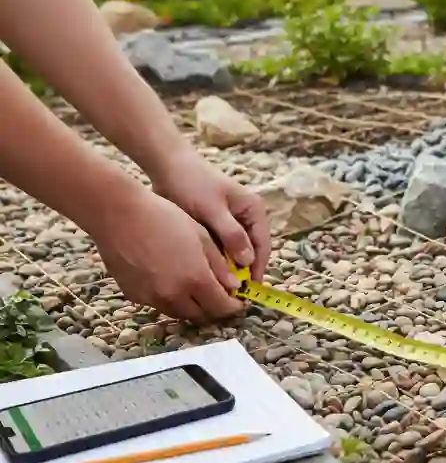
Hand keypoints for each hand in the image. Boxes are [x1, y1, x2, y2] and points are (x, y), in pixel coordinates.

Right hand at [90, 187, 244, 322]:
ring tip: (197, 289)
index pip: (222, 307)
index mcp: (195, 279)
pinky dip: (171, 300)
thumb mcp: (202, 237)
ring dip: (193, 307)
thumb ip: (220, 265)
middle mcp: (174, 295)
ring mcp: (151, 298)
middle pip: (202, 316)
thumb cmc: (164, 218)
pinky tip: (171, 282)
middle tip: (220, 296)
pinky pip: (159, 305)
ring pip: (180, 313)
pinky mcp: (134, 296)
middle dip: (215, 309)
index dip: (234, 307)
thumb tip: (234, 286)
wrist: (119, 215)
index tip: (239, 301)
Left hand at [149, 150, 269, 281]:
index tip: (248, 291)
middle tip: (230, 296)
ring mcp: (230, 224)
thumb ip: (231, 235)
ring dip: (226, 270)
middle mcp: (246, 219)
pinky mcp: (214, 228)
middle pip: (249, 253)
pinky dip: (214, 263)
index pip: (262, 246)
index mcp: (253, 211)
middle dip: (240, 273)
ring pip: (233, 254)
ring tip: (216, 290)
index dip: (256, 270)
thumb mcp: (212, 209)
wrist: (167, 166)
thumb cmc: (192, 184)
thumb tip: (247, 262)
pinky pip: (219, 251)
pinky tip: (205, 276)